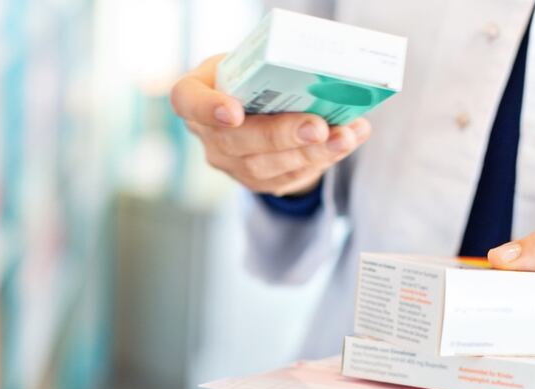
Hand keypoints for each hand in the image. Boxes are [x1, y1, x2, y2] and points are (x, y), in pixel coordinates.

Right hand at [170, 54, 370, 195]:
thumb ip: (273, 68)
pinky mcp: (257, 181)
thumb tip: (326, 76)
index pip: (188, 100)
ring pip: (266, 166)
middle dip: (282, 135)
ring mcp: (230, 163)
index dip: (208, 108)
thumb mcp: (251, 61)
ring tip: (344, 138)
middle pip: (237, 141)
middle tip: (318, 127)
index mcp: (195, 93)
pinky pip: (288, 176)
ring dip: (311, 153)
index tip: (234, 112)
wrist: (257, 108)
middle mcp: (207, 133)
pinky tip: (347, 142)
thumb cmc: (253, 76)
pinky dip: (323, 158)